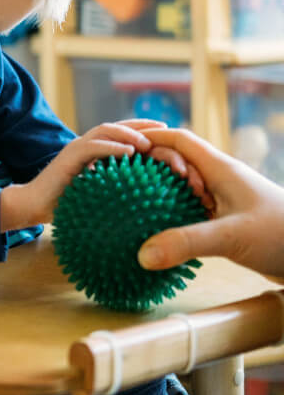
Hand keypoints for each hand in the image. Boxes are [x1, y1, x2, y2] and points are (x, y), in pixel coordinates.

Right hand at [0, 119, 166, 231]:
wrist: (35, 207)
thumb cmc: (66, 206)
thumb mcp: (98, 195)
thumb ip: (116, 190)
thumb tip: (146, 200)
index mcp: (96, 153)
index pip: (124, 136)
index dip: (146, 132)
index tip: (169, 136)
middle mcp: (87, 145)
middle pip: (119, 127)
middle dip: (143, 126)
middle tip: (166, 130)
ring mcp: (77, 148)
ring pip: (106, 131)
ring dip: (129, 133)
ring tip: (148, 141)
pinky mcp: (68, 156)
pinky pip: (93, 146)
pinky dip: (112, 146)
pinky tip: (130, 151)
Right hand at [137, 128, 283, 280]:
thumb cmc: (281, 235)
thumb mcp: (230, 236)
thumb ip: (186, 243)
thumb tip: (142, 255)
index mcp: (220, 168)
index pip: (179, 139)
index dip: (151, 140)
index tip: (126, 153)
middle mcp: (220, 178)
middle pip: (177, 159)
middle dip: (154, 169)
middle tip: (135, 188)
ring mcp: (224, 198)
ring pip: (184, 185)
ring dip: (164, 193)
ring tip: (143, 209)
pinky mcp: (226, 218)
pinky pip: (192, 208)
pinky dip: (175, 213)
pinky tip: (164, 232)